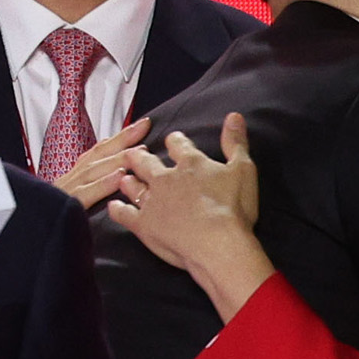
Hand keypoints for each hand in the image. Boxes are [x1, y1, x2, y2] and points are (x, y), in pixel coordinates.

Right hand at [52, 117, 149, 208]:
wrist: (27, 229)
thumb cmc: (52, 214)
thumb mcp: (74, 195)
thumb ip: (93, 183)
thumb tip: (120, 172)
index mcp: (74, 175)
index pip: (98, 151)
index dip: (119, 137)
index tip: (141, 126)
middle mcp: (70, 178)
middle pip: (98, 154)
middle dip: (122, 139)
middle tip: (144, 127)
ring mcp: (67, 190)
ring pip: (94, 170)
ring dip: (117, 158)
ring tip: (139, 150)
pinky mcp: (66, 206)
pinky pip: (86, 193)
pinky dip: (103, 183)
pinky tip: (119, 177)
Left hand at [108, 113, 274, 321]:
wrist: (217, 243)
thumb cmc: (234, 207)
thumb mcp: (244, 170)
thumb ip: (236, 142)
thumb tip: (234, 115)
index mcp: (190, 164)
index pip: (178, 144)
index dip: (176, 141)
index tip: (174, 140)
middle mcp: (165, 178)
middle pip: (146, 162)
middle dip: (139, 156)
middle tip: (136, 154)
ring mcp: (151, 201)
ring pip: (132, 185)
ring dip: (127, 180)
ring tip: (124, 176)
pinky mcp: (143, 224)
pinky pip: (123, 214)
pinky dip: (117, 209)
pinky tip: (114, 206)